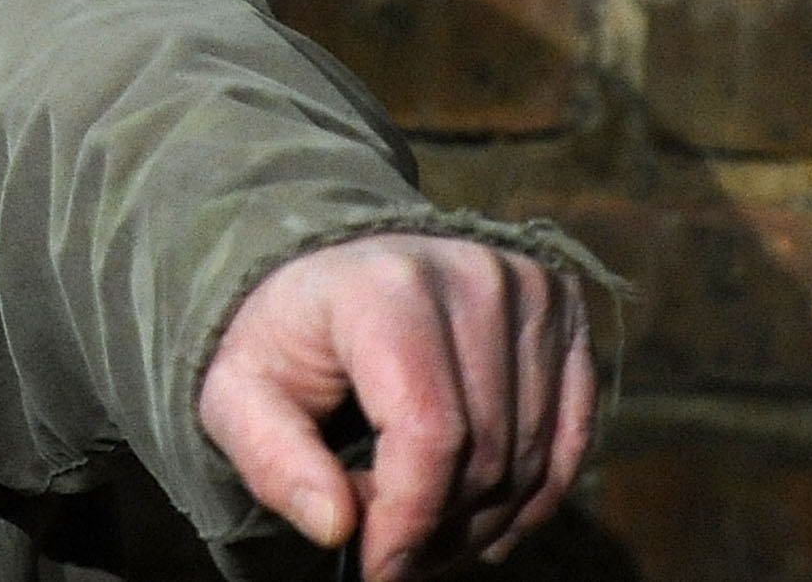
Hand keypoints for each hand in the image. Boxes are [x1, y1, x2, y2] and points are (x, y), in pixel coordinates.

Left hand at [197, 233, 592, 577]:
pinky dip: (532, 497)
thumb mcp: (240, 392)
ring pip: (531, 456)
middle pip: (485, 452)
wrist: (334, 260)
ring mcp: (528, 289)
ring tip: (427, 525)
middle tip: (392, 546)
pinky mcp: (562, 309)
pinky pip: (571, 438)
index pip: (429, 434)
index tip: (375, 568)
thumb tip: (336, 527)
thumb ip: (274, 460)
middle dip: (438, 528)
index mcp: (388, 287)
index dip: (408, 522)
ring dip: (482, 520)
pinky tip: (486, 517)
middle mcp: (473, 276)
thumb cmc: (288, 335)